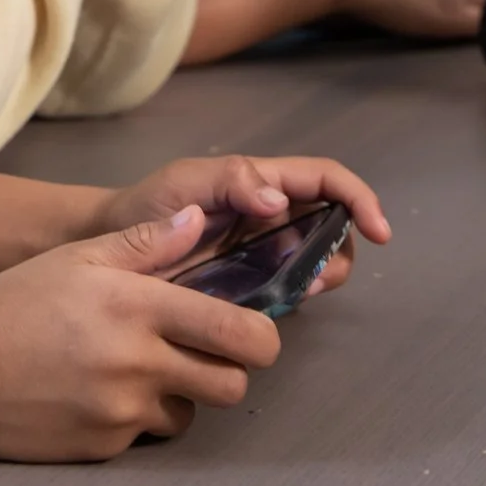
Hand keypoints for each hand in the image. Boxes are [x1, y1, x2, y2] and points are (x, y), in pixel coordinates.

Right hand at [0, 205, 279, 460]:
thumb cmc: (14, 305)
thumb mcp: (76, 258)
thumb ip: (144, 241)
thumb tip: (198, 220)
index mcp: (138, 306)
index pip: (237, 331)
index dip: (261, 335)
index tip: (253, 331)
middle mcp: (138, 362)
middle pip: (232, 384)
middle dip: (229, 370)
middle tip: (205, 354)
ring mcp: (122, 411)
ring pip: (191, 413)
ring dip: (181, 395)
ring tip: (141, 370)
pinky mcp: (105, 447)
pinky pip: (146, 434)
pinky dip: (136, 417)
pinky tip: (100, 393)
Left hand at [90, 152, 391, 300]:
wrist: (106, 251)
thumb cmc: (146, 208)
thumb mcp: (184, 183)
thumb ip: (230, 181)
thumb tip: (277, 199)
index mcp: (261, 182)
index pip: (326, 178)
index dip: (359, 199)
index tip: (378, 231)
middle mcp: (270, 215)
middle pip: (332, 224)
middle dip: (342, 246)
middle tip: (321, 274)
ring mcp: (262, 252)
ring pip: (315, 260)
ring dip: (321, 274)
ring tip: (299, 290)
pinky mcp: (249, 286)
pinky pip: (287, 290)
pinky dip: (296, 297)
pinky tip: (278, 307)